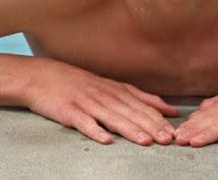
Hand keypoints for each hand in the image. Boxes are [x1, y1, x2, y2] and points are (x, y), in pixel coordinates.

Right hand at [24, 59, 178, 145]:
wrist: (43, 76)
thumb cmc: (80, 84)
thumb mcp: (112, 86)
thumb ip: (140, 98)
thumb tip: (168, 108)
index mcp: (116, 90)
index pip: (142, 105)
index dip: (159, 119)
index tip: (174, 131)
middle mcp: (105, 95)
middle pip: (131, 112)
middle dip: (151, 126)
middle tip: (167, 139)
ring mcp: (87, 103)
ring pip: (112, 117)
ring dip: (130, 130)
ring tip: (145, 141)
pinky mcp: (69, 111)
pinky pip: (84, 122)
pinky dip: (95, 131)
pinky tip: (106, 140)